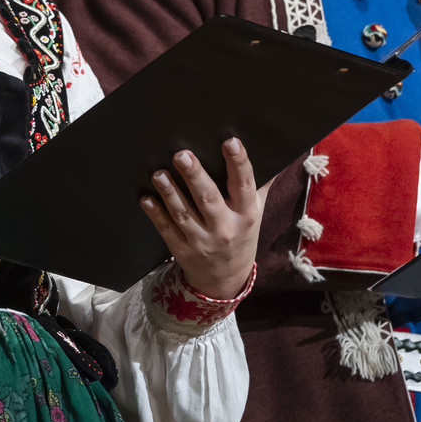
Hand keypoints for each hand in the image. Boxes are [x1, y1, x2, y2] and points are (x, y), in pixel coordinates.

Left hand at [139, 139, 261, 298]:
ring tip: (159, 174)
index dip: (239, 163)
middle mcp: (225, 228)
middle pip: (209, 199)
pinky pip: (167, 230)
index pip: (244, 185)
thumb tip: (274, 154)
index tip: (231, 142)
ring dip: (170, 193)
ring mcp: (202, 241)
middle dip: (195, 176)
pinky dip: (156, 214)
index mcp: (246, 214)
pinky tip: (146, 199)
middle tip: (182, 155)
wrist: (227, 279)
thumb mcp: (256, 212)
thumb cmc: (241, 235)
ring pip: (184, 214)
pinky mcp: (182, 250)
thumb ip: (260, 184)